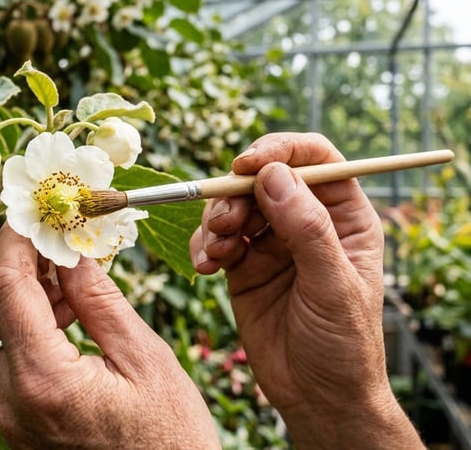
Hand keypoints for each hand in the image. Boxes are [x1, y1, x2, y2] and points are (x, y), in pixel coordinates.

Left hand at [0, 224, 218, 448]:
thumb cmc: (171, 441)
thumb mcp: (145, 360)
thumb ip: (100, 300)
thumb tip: (72, 251)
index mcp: (44, 380)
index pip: (8, 288)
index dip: (15, 241)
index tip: (29, 211)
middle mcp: (12, 401)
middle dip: (16, 265)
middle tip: (52, 237)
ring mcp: (9, 418)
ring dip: (20, 296)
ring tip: (68, 280)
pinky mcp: (16, 427)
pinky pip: (5, 362)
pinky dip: (24, 330)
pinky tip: (64, 317)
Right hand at [189, 133, 421, 447]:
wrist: (315, 396)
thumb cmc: (343, 344)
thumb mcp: (333, 286)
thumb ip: (307, 230)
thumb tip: (274, 176)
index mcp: (344, 216)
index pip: (315, 159)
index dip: (280, 151)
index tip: (246, 164)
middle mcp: (306, 221)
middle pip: (263, 178)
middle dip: (236, 193)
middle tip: (226, 223)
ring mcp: (272, 242)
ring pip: (233, 205)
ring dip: (216, 221)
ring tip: (216, 253)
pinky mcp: (242, 264)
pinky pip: (214, 238)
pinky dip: (203, 247)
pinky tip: (206, 269)